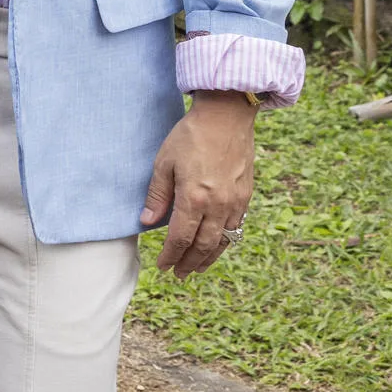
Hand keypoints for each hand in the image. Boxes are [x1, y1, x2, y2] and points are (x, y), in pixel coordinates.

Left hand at [142, 91, 257, 277]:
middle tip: (178, 274)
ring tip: (195, 268)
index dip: (170, 255)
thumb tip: (146, 223)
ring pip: (222, 241)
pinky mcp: (246, 196)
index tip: (162, 266)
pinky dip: (225, 242)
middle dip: (188, 262)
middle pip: (202, 245)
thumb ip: (157, 196)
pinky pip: (236, 228)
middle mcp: (217, 205)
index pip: (180, 238)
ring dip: (208, 258)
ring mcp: (235, 202)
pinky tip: (216, 246)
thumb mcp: (163, 162)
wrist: (226, 117)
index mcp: (194, 197)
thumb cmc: (190, 136)